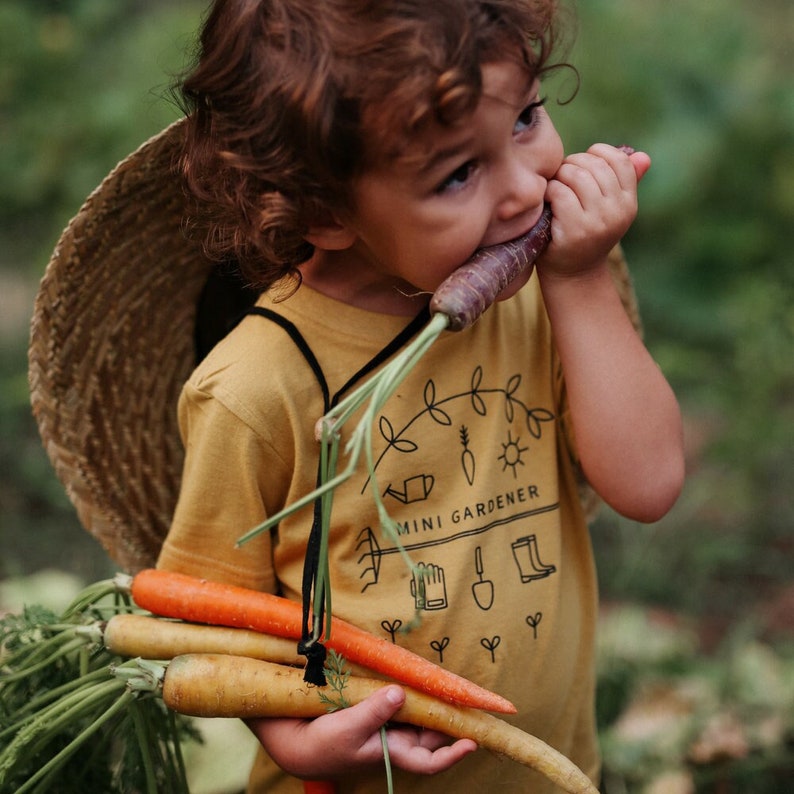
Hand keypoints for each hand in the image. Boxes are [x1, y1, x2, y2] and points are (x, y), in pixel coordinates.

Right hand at [247, 685, 476, 780]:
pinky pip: (396, 696)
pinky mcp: (371, 704)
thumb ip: (374, 711)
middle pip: (428, 731)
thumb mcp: (348, 729)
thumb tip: (401, 692)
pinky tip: (410, 673)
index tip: (473, 741)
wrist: (292, 739)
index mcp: (391, 751)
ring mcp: (383, 720)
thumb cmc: (321, 743)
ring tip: (444, 682)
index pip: (429, 760)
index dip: (452, 753)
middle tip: (465, 697)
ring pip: (414, 711)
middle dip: (447, 717)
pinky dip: (405, 686)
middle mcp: (392, 737)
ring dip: (427, 698)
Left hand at [541, 143, 650, 276]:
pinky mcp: (574, 230)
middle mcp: (617, 212)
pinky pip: (560, 192)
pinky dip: (549, 191)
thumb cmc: (587, 235)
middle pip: (594, 164)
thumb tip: (643, 156)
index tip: (582, 166)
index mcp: (629, 203)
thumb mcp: (610, 210)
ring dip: (559, 176)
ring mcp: (597, 222)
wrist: (573, 275)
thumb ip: (624, 182)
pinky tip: (547, 201)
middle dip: (572, 164)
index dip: (597, 154)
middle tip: (562, 177)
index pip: (620, 160)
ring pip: (576, 175)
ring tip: (554, 188)